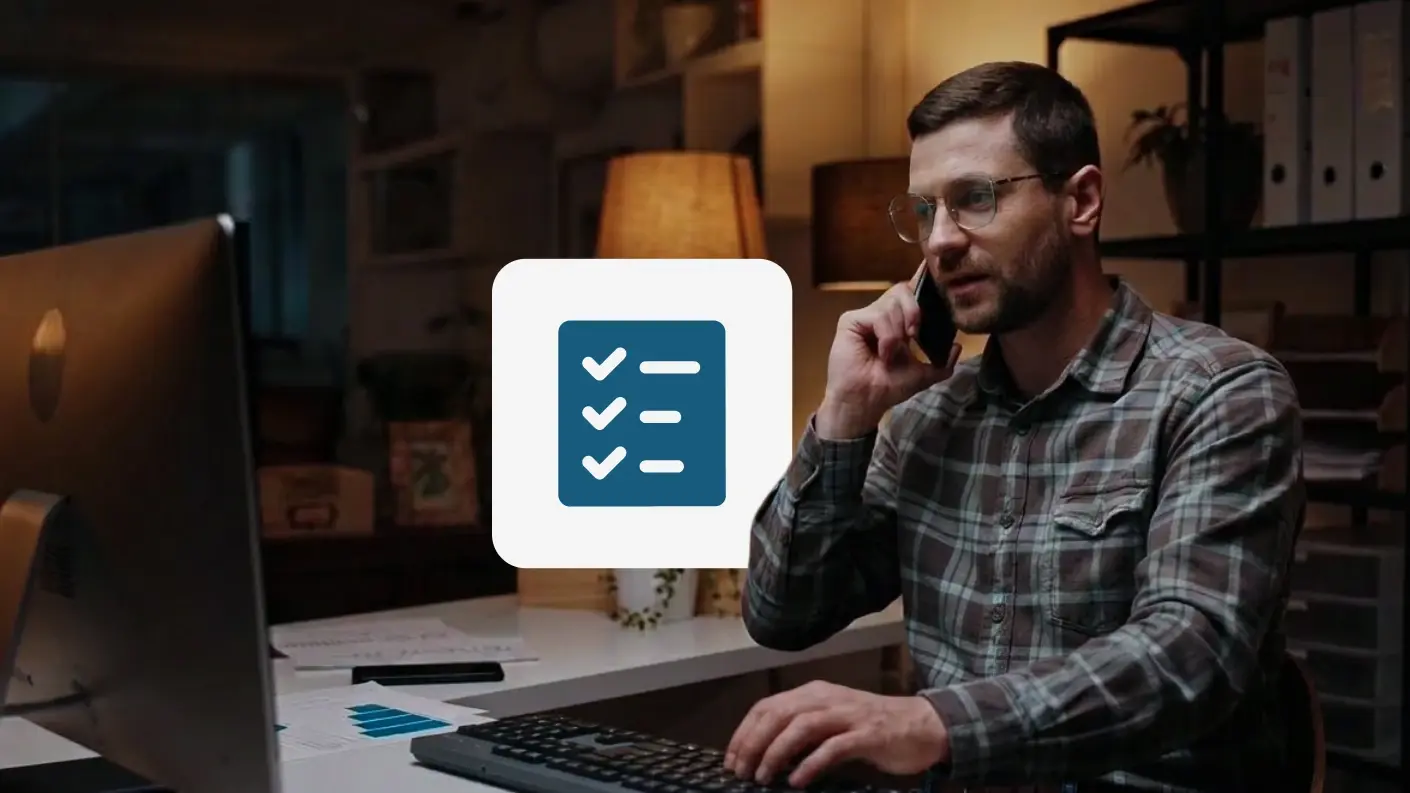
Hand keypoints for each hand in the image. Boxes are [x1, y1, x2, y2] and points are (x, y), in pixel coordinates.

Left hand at [724, 681, 949, 787]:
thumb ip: (803, 732)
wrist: (922, 725)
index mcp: (814, 693)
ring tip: (762, 776)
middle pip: (779, 714)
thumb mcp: (832, 722)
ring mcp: (848, 715)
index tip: (731, 759)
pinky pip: (832, 747)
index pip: (767, 706)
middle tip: (741, 771)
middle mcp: (827, 698)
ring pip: (801, 727)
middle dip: (754, 743)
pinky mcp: (867, 734)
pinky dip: (811, 763)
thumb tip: (765, 755)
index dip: (744, 732)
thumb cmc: (873, 727)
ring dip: (776, 752)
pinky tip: (797, 780)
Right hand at [818, 276, 958, 438]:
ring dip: (898, 332)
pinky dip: (887, 336)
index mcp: (899, 323)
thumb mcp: (923, 376)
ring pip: (892, 303)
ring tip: (891, 355)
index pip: (911, 294)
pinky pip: (878, 315)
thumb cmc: (888, 388)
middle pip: (903, 289)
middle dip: (914, 310)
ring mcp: (866, 316)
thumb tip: (957, 346)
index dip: (922, 280)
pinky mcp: (851, 320)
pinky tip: (883, 353)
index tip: (936, 274)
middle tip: (915, 335)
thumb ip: (943, 363)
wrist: (866, 402)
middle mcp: (882, 315)